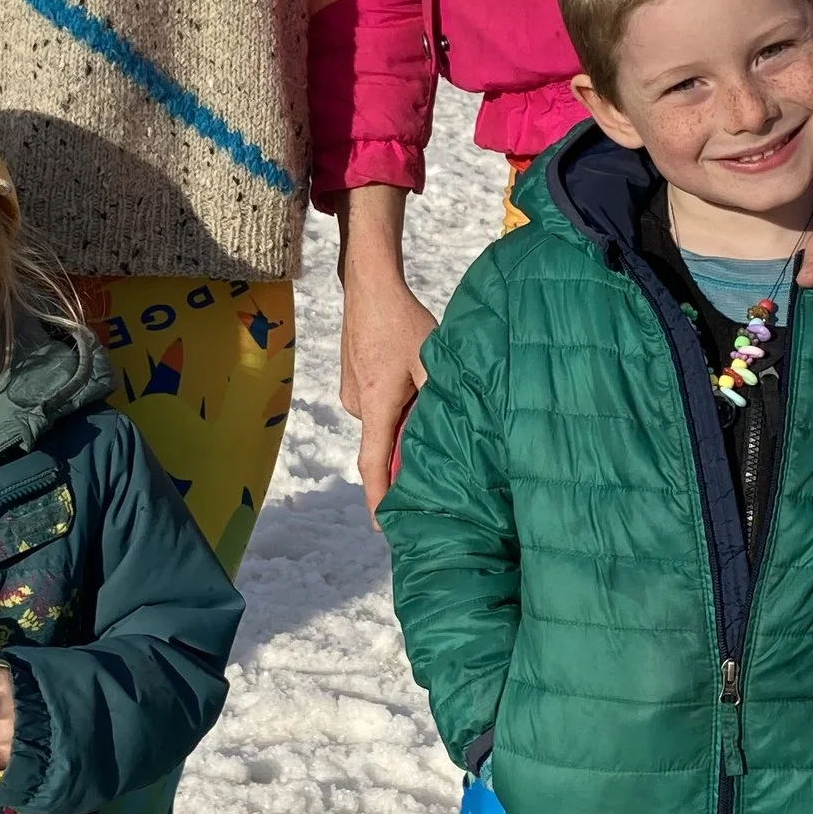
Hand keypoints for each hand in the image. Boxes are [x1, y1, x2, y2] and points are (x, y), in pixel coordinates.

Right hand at [336, 185, 433, 515]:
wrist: (367, 283)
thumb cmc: (403, 320)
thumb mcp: (432, 359)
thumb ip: (442, 398)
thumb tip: (460, 429)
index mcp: (377, 404)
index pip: (374, 465)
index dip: (379, 500)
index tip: (384, 529)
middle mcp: (358, 404)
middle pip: (384, 444)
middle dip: (406, 457)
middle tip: (437, 465)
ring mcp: (352, 392)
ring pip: (384, 422)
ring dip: (405, 424)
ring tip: (431, 410)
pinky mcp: (353, 380)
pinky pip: (378, 406)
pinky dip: (396, 408)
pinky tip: (414, 386)